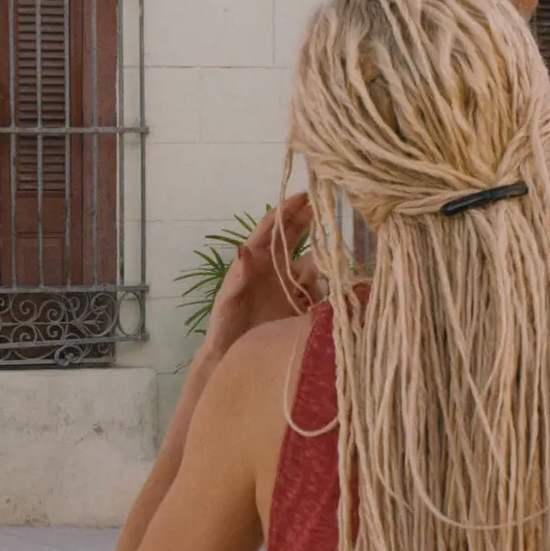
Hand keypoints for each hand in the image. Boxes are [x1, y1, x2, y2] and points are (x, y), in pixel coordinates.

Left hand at [205, 192, 320, 350]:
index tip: (303, 195)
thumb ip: (237, 277)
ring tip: (311, 281)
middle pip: (292, 235)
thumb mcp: (228, 301)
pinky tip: (321, 298)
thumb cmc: (225, 325)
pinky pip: (317, 289)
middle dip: (306, 220)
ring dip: (315, 265)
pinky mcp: (300, 303)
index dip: (286, 209)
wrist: (233, 355)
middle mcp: (273, 266)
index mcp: (254, 259)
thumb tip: (243, 248)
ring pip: (310, 263)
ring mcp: (288, 284)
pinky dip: (321, 289)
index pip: (271, 227)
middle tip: (324, 207)